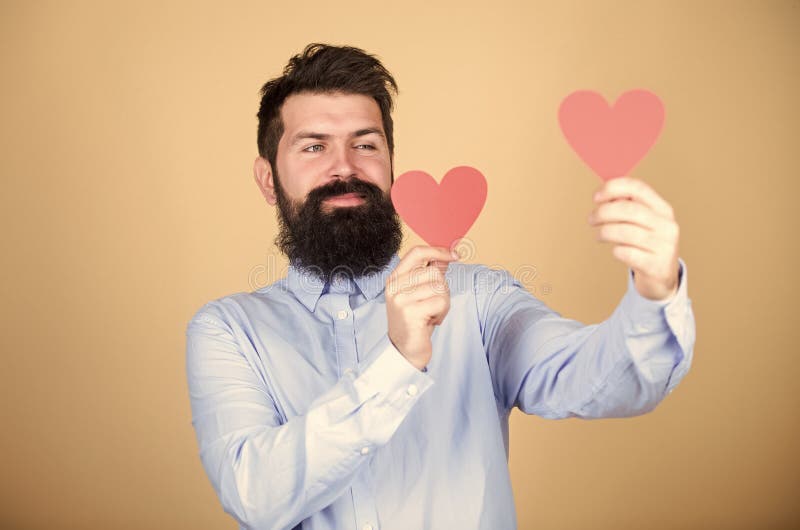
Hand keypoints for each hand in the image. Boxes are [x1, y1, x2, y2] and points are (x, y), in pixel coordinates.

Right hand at [385, 245, 458, 369]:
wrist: (405, 350)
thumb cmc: (415, 320)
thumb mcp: (421, 294)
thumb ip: (430, 274)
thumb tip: (446, 256)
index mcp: (395, 278)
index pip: (417, 253)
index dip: (438, 250)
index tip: (455, 255)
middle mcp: (394, 286)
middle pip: (434, 272)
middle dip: (443, 289)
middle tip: (435, 305)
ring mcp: (400, 299)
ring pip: (440, 287)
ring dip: (443, 303)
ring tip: (432, 314)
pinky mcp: (410, 312)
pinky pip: (440, 302)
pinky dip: (442, 312)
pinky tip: (432, 321)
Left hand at [587, 176, 680, 300]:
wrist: (661, 276)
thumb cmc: (645, 244)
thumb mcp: (642, 223)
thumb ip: (626, 206)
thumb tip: (603, 195)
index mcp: (662, 209)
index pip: (638, 188)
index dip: (613, 188)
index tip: (596, 197)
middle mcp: (666, 225)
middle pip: (629, 209)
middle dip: (603, 212)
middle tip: (592, 219)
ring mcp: (664, 246)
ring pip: (625, 232)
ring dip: (605, 232)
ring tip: (599, 235)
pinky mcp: (656, 265)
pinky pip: (627, 253)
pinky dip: (616, 250)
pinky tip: (616, 251)